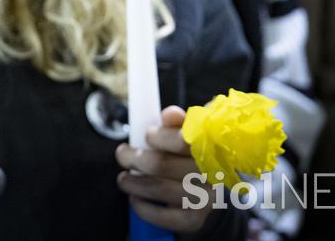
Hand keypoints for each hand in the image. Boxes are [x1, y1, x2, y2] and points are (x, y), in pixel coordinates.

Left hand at [115, 105, 212, 232]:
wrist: (211, 184)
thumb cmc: (192, 153)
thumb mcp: (189, 132)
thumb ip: (178, 122)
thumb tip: (169, 114)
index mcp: (209, 147)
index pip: (181, 140)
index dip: (159, 137)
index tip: (147, 134)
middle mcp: (210, 173)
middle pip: (162, 164)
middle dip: (135, 158)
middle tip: (123, 154)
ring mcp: (205, 198)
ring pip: (160, 189)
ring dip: (133, 183)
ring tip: (123, 178)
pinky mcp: (196, 219)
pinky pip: (167, 218)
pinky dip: (145, 209)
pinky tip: (135, 199)